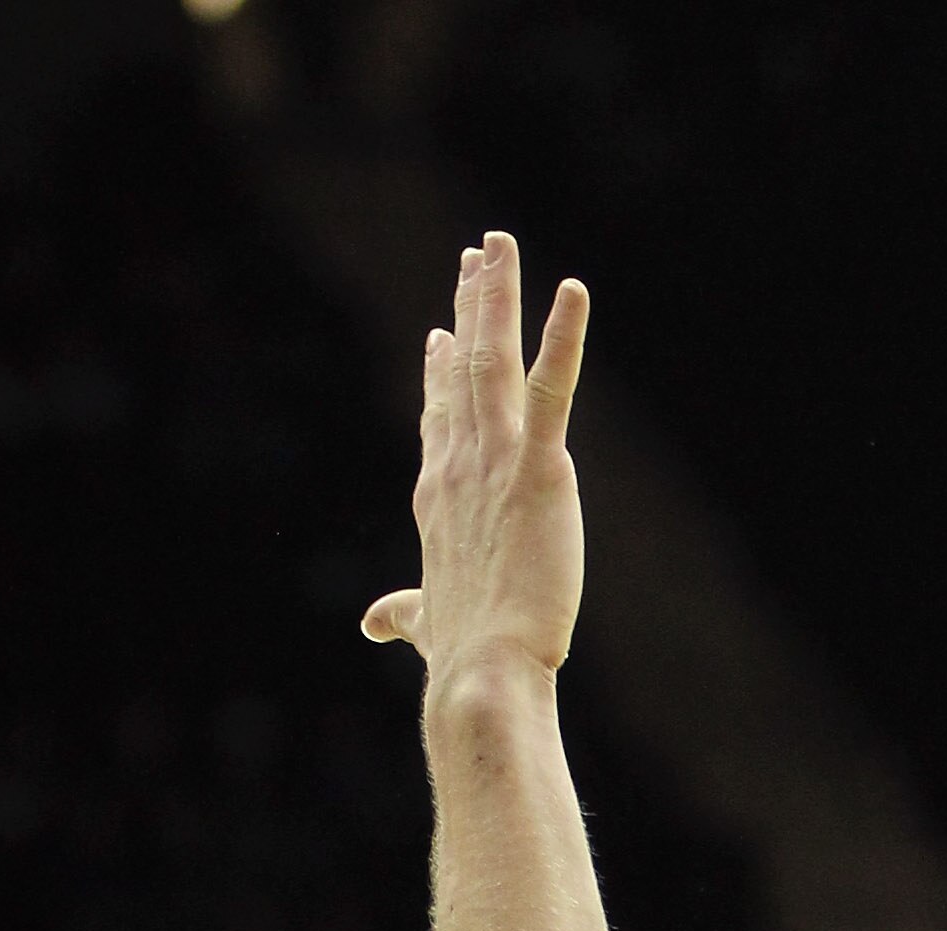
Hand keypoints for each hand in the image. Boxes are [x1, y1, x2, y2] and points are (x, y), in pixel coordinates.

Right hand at [361, 232, 587, 700]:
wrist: (483, 668)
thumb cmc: (462, 654)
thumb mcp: (427, 622)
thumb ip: (404, 612)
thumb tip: (375, 622)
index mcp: (438, 496)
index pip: (438, 419)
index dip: (439, 374)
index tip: (438, 334)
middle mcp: (459, 465)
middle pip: (462, 370)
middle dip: (468, 309)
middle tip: (474, 257)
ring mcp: (495, 459)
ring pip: (494, 359)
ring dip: (496, 296)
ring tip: (499, 244)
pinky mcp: (539, 468)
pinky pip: (551, 388)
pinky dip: (562, 336)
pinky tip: (571, 290)